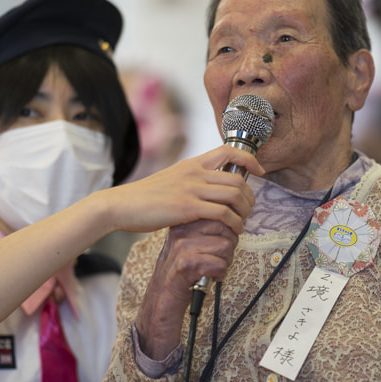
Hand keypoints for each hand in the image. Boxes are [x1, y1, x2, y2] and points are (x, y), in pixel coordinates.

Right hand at [104, 145, 264, 233]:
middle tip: (249, 209)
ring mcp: (191, 189)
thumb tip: (207, 188)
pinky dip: (234, 223)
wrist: (121, 205)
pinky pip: (222, 213)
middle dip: (250, 196)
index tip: (259, 171)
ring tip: (243, 221)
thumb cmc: (144, 197)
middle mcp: (194, 173)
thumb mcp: (171, 180)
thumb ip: (190, 181)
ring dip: (245, 210)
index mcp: (191, 164)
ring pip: (234, 194)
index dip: (249, 159)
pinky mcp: (187, 207)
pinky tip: (234, 230)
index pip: (228, 151)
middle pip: (237, 178)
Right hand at [135, 219, 238, 359]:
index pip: (218, 216)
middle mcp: (182, 232)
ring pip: (226, 247)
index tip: (219, 245)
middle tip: (216, 260)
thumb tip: (232, 222)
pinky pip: (220, 265)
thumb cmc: (179, 273)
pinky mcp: (188, 264)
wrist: (162, 300)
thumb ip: (203, 231)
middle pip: (225, 229)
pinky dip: (220, 275)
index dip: (226, 233)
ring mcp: (183, 247)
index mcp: (183, 224)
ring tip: (211, 269)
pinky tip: (208, 278)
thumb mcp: (186, 245)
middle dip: (228, 247)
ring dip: (225, 262)